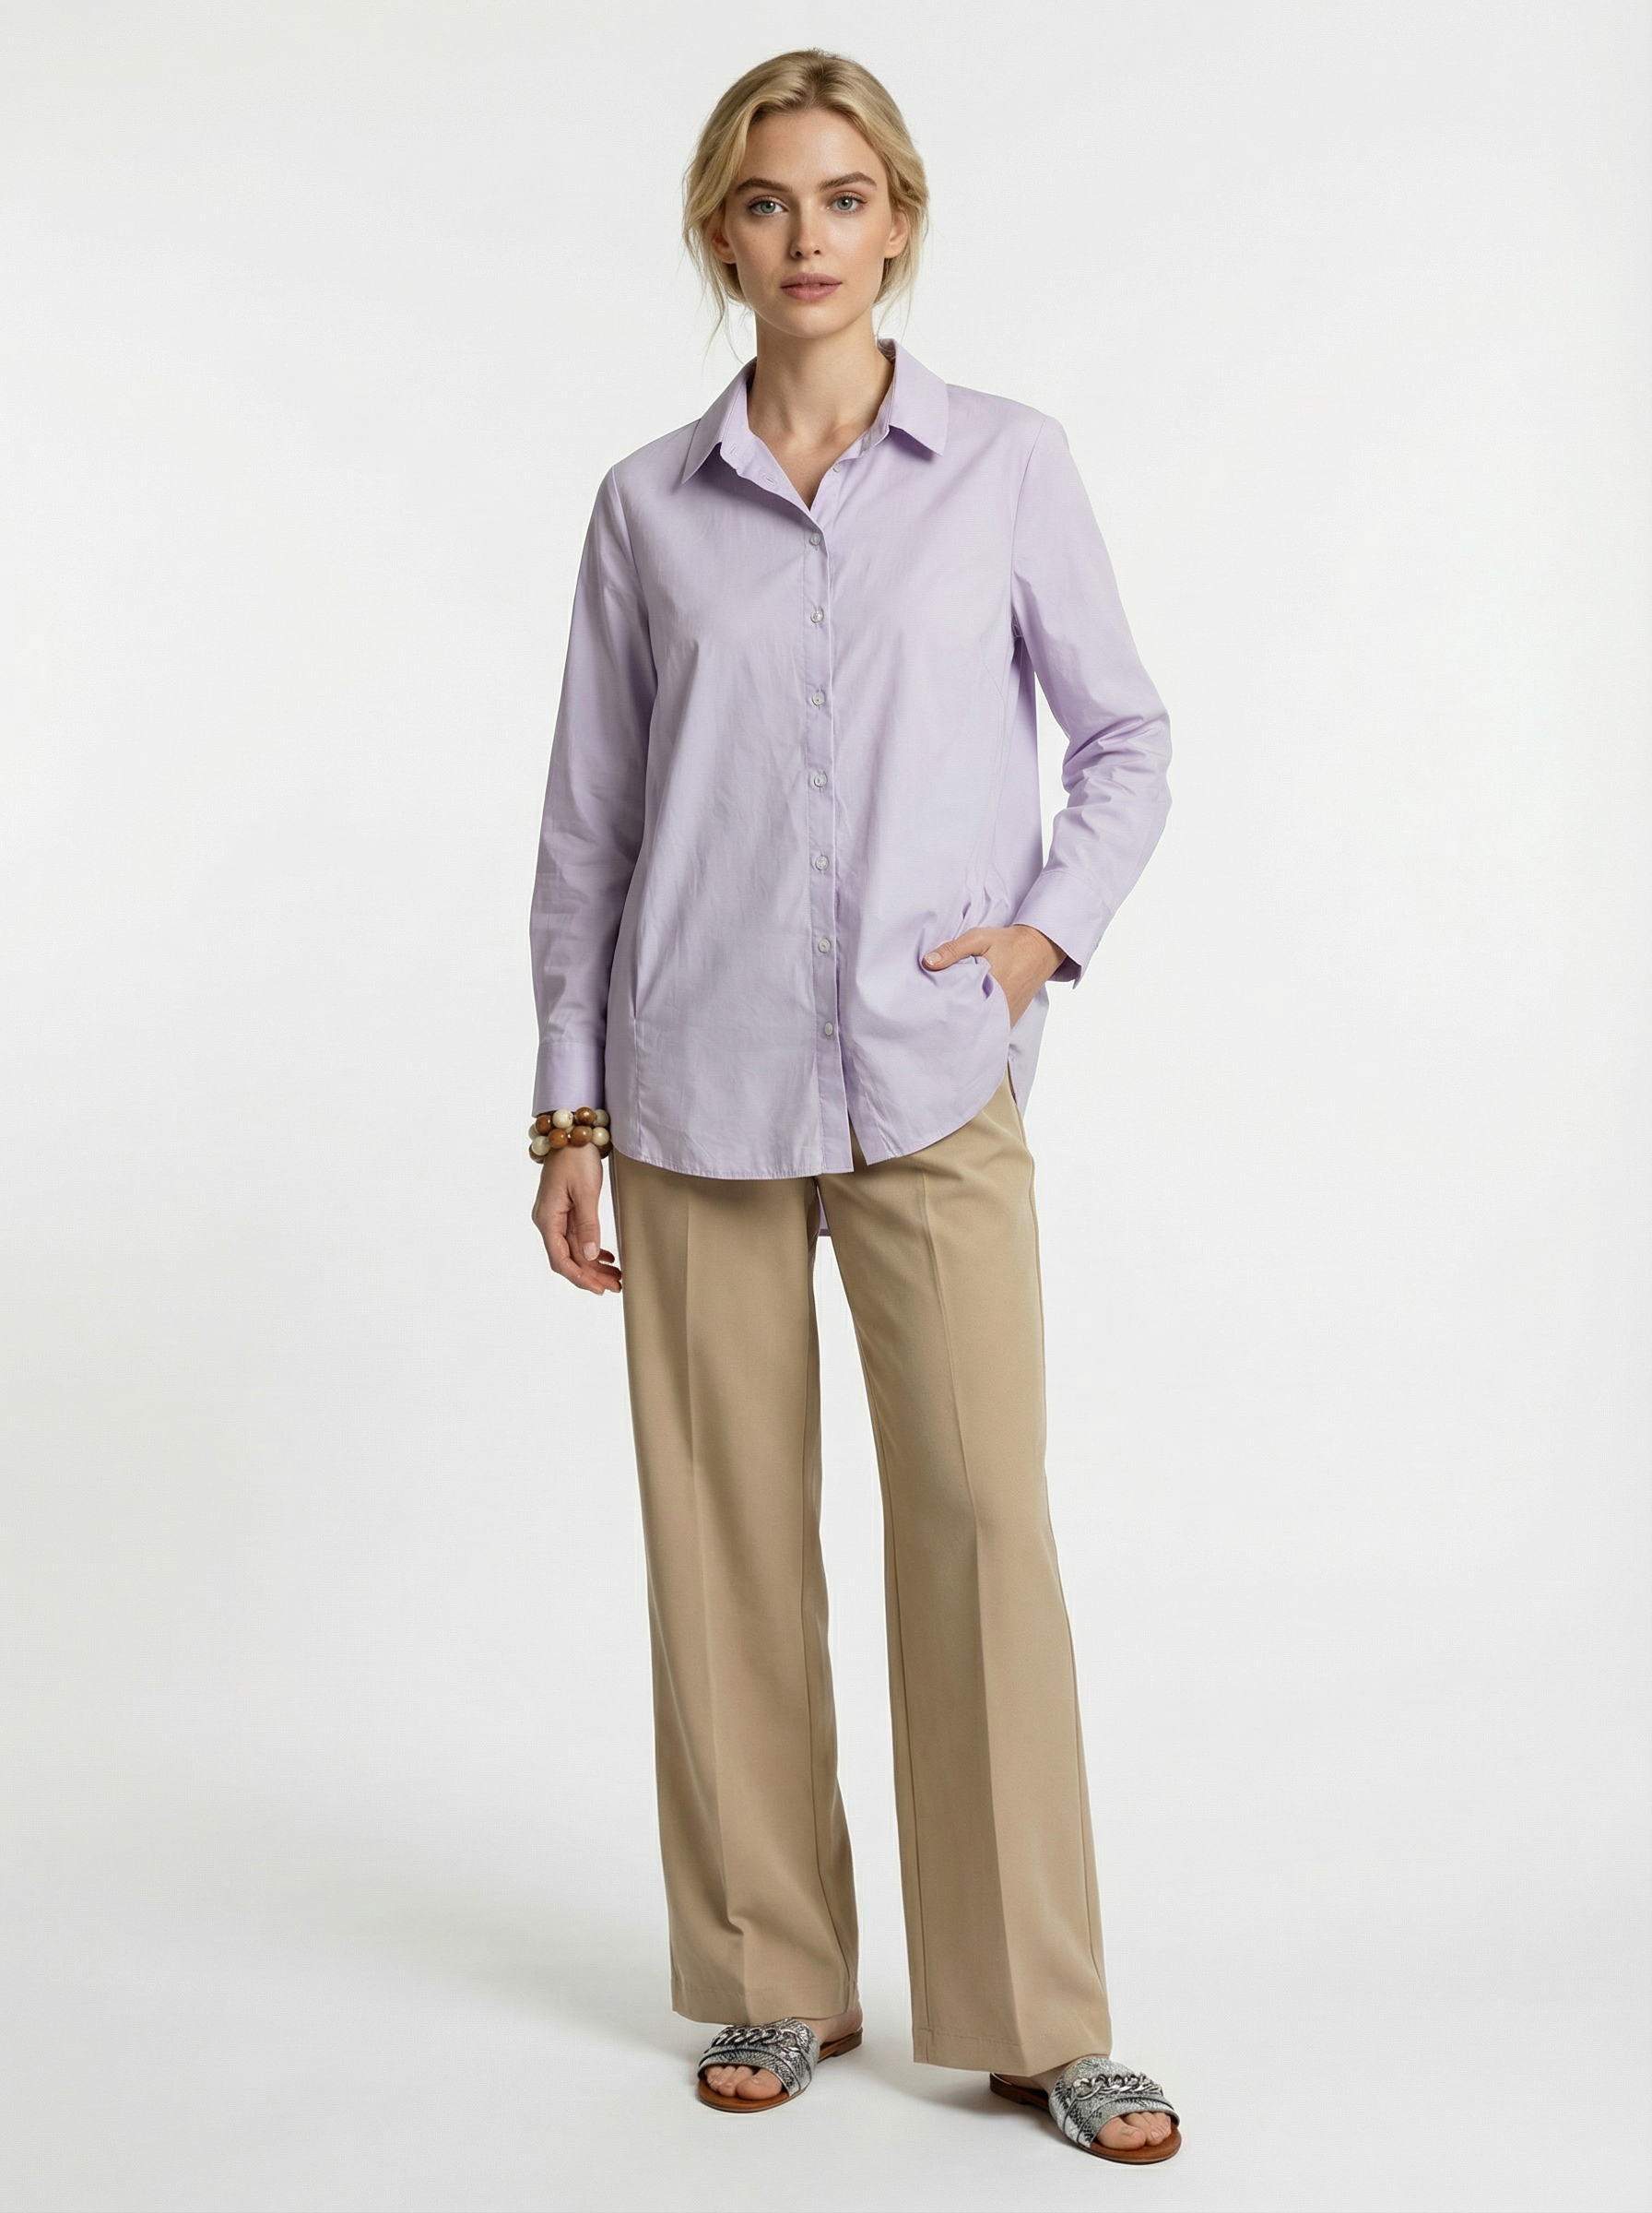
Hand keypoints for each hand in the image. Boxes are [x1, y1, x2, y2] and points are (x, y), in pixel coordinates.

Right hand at [533, 1145, 621, 1293]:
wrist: (571, 1133)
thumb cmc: (576, 1157)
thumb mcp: (586, 1191)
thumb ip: (587, 1225)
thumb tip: (589, 1255)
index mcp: (548, 1219)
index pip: (560, 1260)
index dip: (580, 1277)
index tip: (599, 1289)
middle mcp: (548, 1221)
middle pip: (568, 1258)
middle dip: (591, 1275)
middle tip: (616, 1286)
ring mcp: (556, 1216)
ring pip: (574, 1249)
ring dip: (594, 1264)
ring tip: (616, 1276)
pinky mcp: (565, 1210)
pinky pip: (576, 1237)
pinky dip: (591, 1249)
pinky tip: (606, 1257)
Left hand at [921, 924, 1064, 1026]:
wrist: (1040, 947)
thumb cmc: (1008, 942)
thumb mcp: (979, 938)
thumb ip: (953, 950)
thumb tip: (928, 963)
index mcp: (991, 988)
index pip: (961, 1009)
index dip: (945, 1011)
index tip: (931, 1011)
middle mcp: (1001, 1007)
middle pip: (971, 1022)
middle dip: (954, 1021)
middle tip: (936, 1018)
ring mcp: (1009, 1014)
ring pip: (983, 1027)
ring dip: (968, 1024)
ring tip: (950, 1022)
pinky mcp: (1013, 1016)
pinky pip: (994, 1027)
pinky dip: (982, 1025)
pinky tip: (969, 1020)